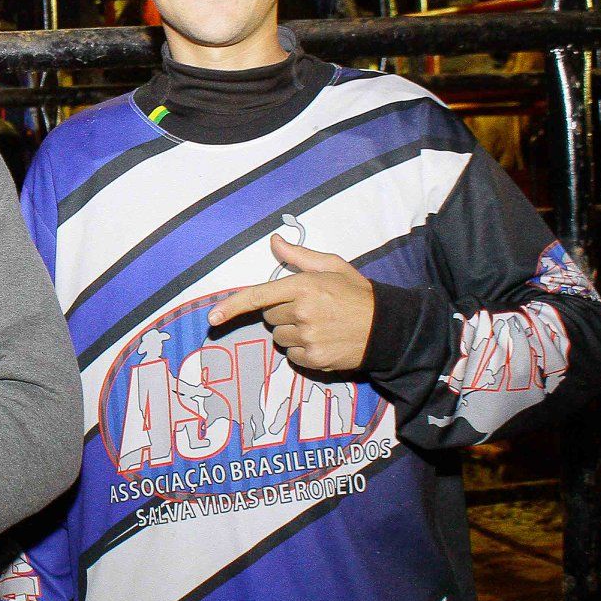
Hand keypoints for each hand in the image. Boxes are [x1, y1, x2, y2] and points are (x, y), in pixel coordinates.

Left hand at [208, 235, 375, 372]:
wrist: (388, 327)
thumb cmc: (357, 294)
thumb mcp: (332, 267)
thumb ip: (299, 256)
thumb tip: (274, 241)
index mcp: (304, 286)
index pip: (258, 296)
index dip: (232, 306)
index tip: (213, 318)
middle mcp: (302, 312)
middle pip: (269, 316)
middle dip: (283, 312)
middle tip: (310, 309)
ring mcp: (308, 338)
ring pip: (278, 337)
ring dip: (291, 332)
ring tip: (318, 325)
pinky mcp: (314, 359)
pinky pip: (291, 355)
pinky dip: (301, 350)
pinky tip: (322, 340)